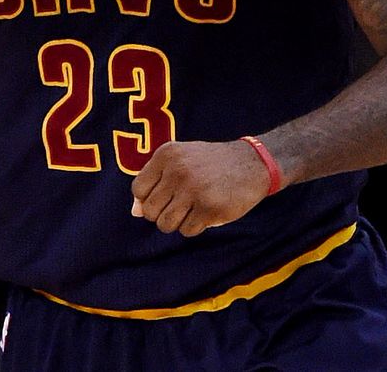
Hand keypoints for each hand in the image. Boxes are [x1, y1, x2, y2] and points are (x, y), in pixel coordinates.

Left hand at [130, 140, 271, 236]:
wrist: (251, 163)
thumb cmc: (210, 164)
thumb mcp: (180, 159)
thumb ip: (155, 180)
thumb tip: (135, 211)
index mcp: (167, 155)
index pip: (138, 189)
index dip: (147, 199)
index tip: (163, 197)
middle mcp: (177, 171)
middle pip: (150, 211)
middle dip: (162, 214)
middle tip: (179, 206)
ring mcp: (193, 190)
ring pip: (165, 224)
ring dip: (176, 223)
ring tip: (189, 212)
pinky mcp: (210, 209)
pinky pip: (187, 231)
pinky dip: (194, 227)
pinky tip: (204, 214)